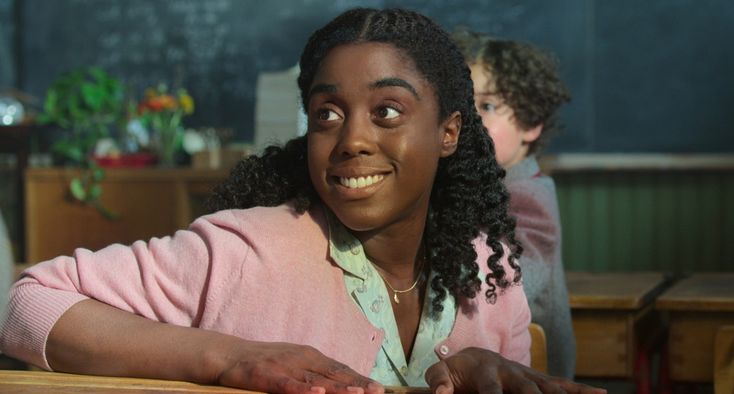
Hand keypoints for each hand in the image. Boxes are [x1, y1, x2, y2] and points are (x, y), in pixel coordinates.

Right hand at [214, 341, 384, 393]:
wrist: (228, 354)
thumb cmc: (264, 362)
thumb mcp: (293, 363)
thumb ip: (314, 373)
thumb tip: (338, 383)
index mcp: (309, 356)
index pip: (340, 369)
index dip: (359, 378)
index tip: (379, 388)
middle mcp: (301, 358)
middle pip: (333, 374)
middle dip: (357, 384)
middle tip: (377, 392)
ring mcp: (284, 366)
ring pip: (315, 380)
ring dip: (338, 388)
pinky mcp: (266, 375)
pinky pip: (287, 385)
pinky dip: (303, 389)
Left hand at [424, 347, 605, 393]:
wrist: (473, 356)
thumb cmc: (455, 370)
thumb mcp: (440, 373)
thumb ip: (438, 382)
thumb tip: (440, 393)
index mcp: (486, 371)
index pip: (491, 390)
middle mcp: (511, 371)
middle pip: (527, 389)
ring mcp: (527, 375)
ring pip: (549, 387)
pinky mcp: (538, 380)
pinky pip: (561, 384)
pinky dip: (579, 390)